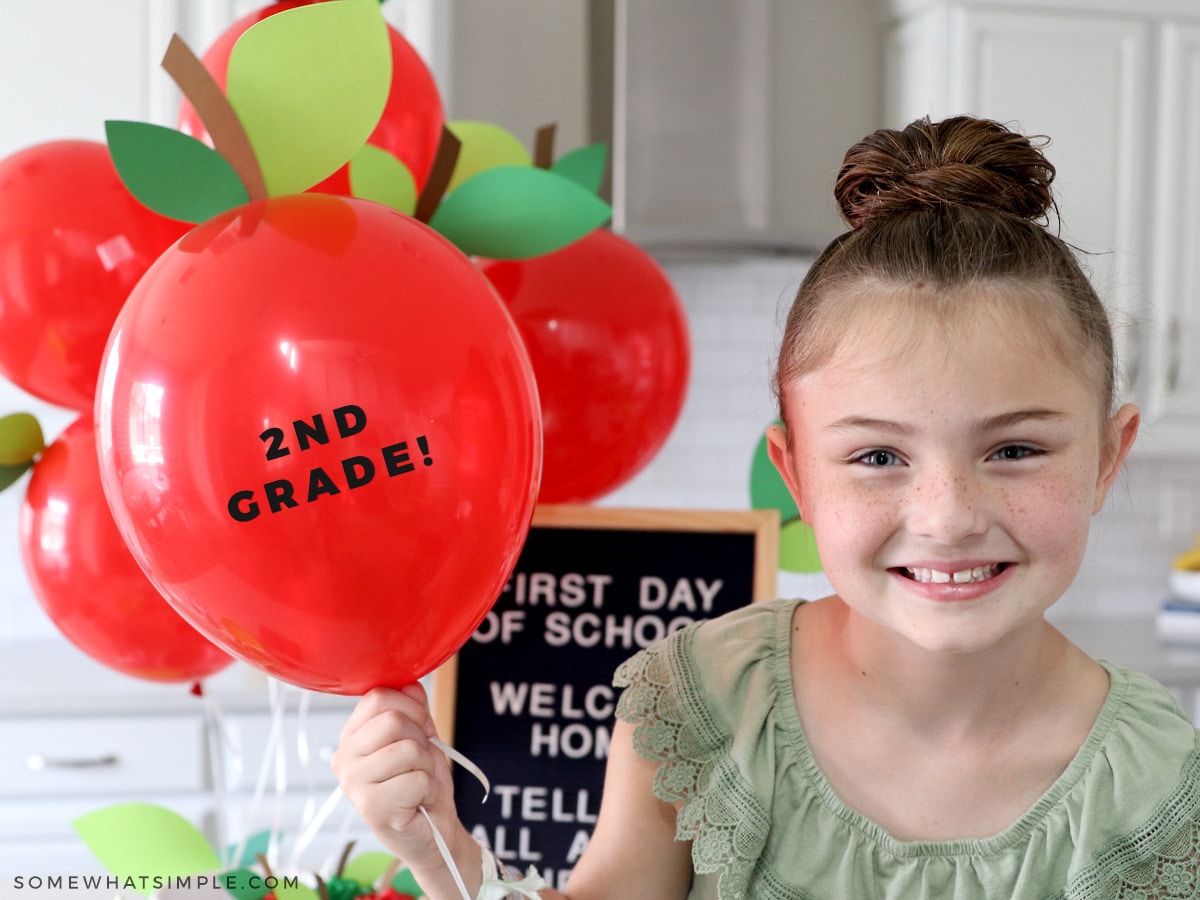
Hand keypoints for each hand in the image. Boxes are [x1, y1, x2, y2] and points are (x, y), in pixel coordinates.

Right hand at [332, 684, 479, 888]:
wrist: (434, 828)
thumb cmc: (422, 781)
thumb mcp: (420, 734)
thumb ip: (412, 706)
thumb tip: (409, 683)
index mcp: (351, 736)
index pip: (379, 696)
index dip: (412, 708)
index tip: (419, 729)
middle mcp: (343, 758)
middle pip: (393, 720)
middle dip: (421, 739)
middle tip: (418, 762)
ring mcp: (353, 784)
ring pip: (408, 749)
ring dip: (426, 766)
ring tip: (417, 783)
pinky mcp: (370, 808)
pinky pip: (417, 779)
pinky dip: (428, 789)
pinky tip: (417, 801)